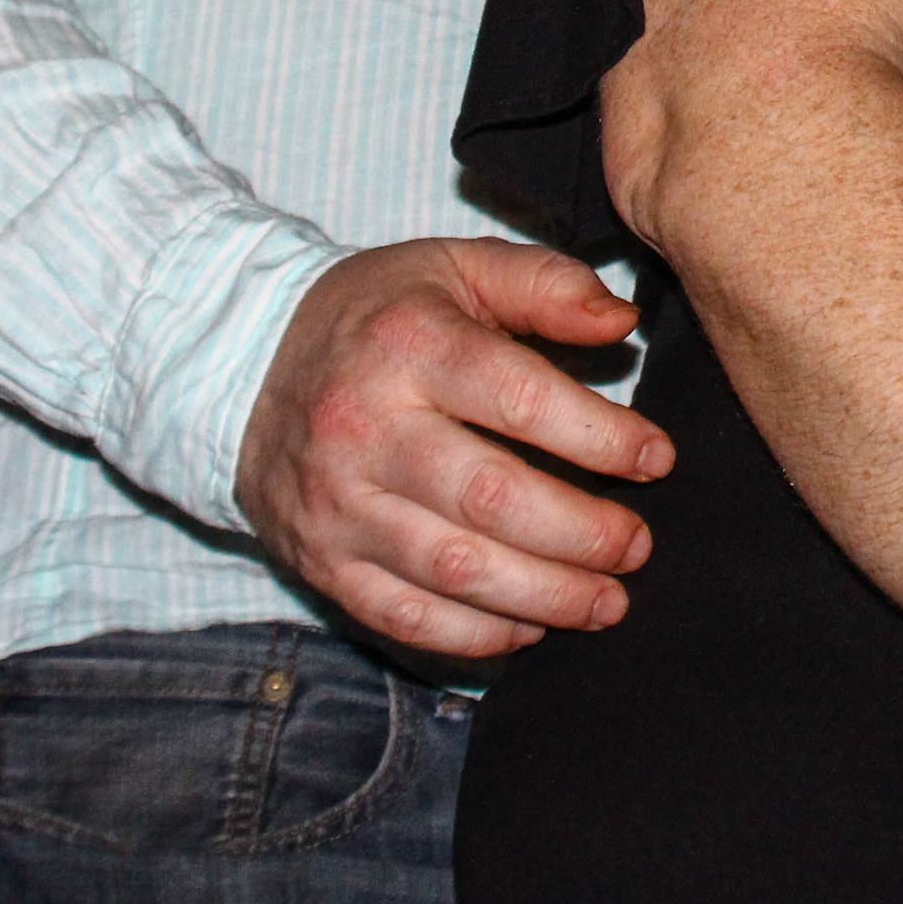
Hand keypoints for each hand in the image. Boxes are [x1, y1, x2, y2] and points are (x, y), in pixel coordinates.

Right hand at [235, 237, 673, 658]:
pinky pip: (404, 617)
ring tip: (607, 600)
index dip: (601, 437)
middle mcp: (365, 427)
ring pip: (453, 569)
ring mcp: (337, 503)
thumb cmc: (380, 317)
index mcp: (408, 343)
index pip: (519, 397)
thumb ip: (545, 285)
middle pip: (491, 498)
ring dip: (545, 596)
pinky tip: (531, 627)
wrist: (245, 365)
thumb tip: (621, 323)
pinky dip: (476, 635)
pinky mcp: (321, 561)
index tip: (657, 459)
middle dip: (582, 534)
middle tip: (639, 547)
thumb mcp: (455, 268)